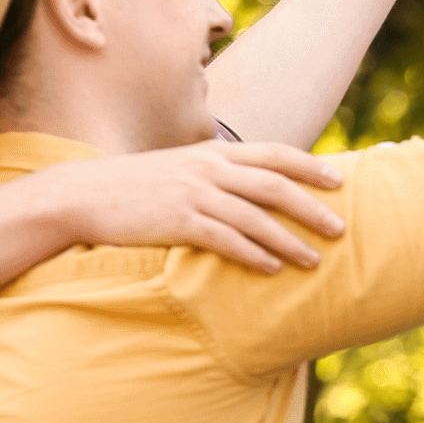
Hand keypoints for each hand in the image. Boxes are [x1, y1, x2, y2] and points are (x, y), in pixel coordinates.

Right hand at [49, 141, 345, 274]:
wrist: (82, 194)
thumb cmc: (134, 187)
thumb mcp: (180, 168)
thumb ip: (215, 174)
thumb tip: (251, 191)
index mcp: (212, 153)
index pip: (274, 154)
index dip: (310, 167)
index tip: (340, 180)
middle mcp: (209, 170)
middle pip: (275, 185)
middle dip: (312, 207)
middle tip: (341, 228)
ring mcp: (193, 195)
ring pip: (256, 217)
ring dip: (289, 240)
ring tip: (314, 261)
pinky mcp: (177, 222)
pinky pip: (226, 240)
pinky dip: (253, 254)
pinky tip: (272, 269)